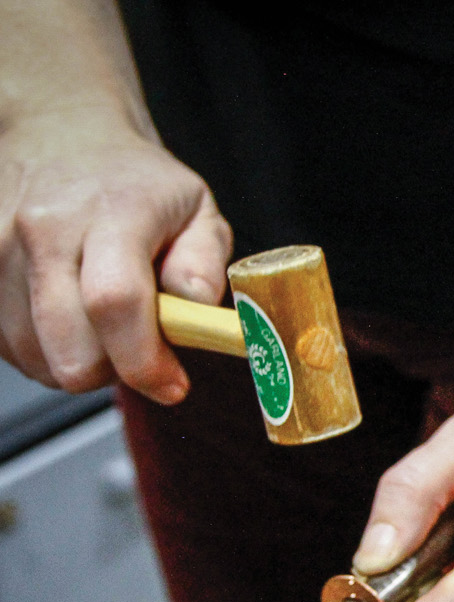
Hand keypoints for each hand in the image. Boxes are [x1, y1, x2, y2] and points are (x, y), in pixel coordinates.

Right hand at [0, 110, 231, 400]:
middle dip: (113, 371)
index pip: (115, 303)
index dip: (144, 361)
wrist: (61, 136)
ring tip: (99, 320)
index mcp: (111, 213)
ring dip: (76, 359)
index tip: (171, 384)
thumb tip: (197, 308)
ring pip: (36, 359)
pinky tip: (65, 316)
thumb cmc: (135, 184)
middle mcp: (43, 230)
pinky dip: (43, 349)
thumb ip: (205, 264)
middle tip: (136, 346)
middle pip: (69, 350)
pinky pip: (7, 348)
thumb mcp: (197, 209)